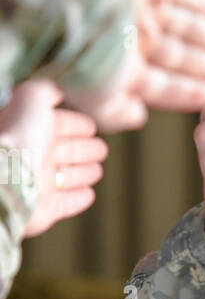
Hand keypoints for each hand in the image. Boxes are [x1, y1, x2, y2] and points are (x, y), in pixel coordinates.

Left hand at [0, 80, 108, 237]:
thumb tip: (59, 89)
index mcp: (32, 128)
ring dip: (82, 173)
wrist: (6, 179)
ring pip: (66, 177)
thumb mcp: (32, 99)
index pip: (59, 124)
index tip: (92, 127)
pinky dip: (77, 199)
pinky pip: (65, 203)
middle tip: (101, 150)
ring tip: (97, 171)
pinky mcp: (46, 209)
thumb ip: (47, 90)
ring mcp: (39, 183)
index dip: (76, 124)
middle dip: (84, 149)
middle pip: (65, 151)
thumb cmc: (20, 136)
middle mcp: (35, 155)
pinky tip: (88, 194)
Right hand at [71, 0, 204, 131]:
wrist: (74, 7)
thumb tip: (139, 117)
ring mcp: (139, 4)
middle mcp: (130, 36)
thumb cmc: (85, 59)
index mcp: (118, 67)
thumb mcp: (99, 102)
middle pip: (175, 54)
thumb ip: (117, 114)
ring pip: (181, 23)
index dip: (185, 90)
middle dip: (201, 65)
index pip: (159, 83)